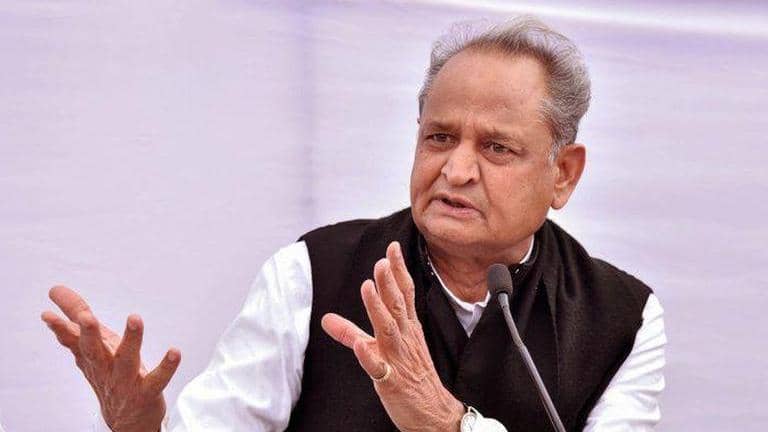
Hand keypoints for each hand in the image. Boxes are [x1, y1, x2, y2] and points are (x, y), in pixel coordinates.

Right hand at [41, 285, 179, 431]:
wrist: (126, 419)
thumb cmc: (109, 373)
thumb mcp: (93, 345)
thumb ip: (76, 318)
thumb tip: (56, 290)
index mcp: (92, 357)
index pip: (74, 341)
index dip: (61, 328)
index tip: (48, 314)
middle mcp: (105, 369)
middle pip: (94, 351)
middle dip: (89, 334)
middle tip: (86, 317)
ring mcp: (125, 382)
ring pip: (126, 361)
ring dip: (131, 340)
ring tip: (135, 318)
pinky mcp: (146, 393)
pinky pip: (157, 380)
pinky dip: (166, 367)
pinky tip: (174, 352)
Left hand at [321, 242, 464, 431]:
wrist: (433, 413)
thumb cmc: (410, 377)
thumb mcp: (382, 350)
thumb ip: (352, 332)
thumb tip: (326, 318)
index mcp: (407, 329)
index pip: (404, 294)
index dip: (398, 271)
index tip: (392, 248)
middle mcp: (404, 340)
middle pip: (397, 306)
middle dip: (389, 282)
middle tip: (381, 260)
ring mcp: (398, 360)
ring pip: (388, 330)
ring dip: (378, 308)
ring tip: (368, 287)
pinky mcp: (391, 381)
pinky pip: (379, 369)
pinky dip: (369, 356)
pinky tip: (361, 345)